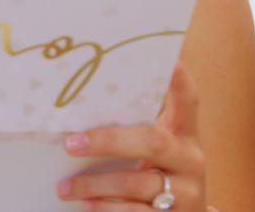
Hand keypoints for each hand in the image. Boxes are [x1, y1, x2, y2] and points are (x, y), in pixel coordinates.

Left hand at [58, 64, 206, 210]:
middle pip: (153, 142)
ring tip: (65, 187)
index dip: (178, 79)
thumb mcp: (162, 152)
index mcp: (186, 135)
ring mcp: (185, 192)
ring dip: (95, 184)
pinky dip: (106, 209)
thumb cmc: (162, 176)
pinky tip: (86, 205)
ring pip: (137, 183)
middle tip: (70, 143)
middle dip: (108, 141)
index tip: (166, 58)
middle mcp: (190, 160)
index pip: (188, 100)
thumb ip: (139, 132)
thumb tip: (84, 110)